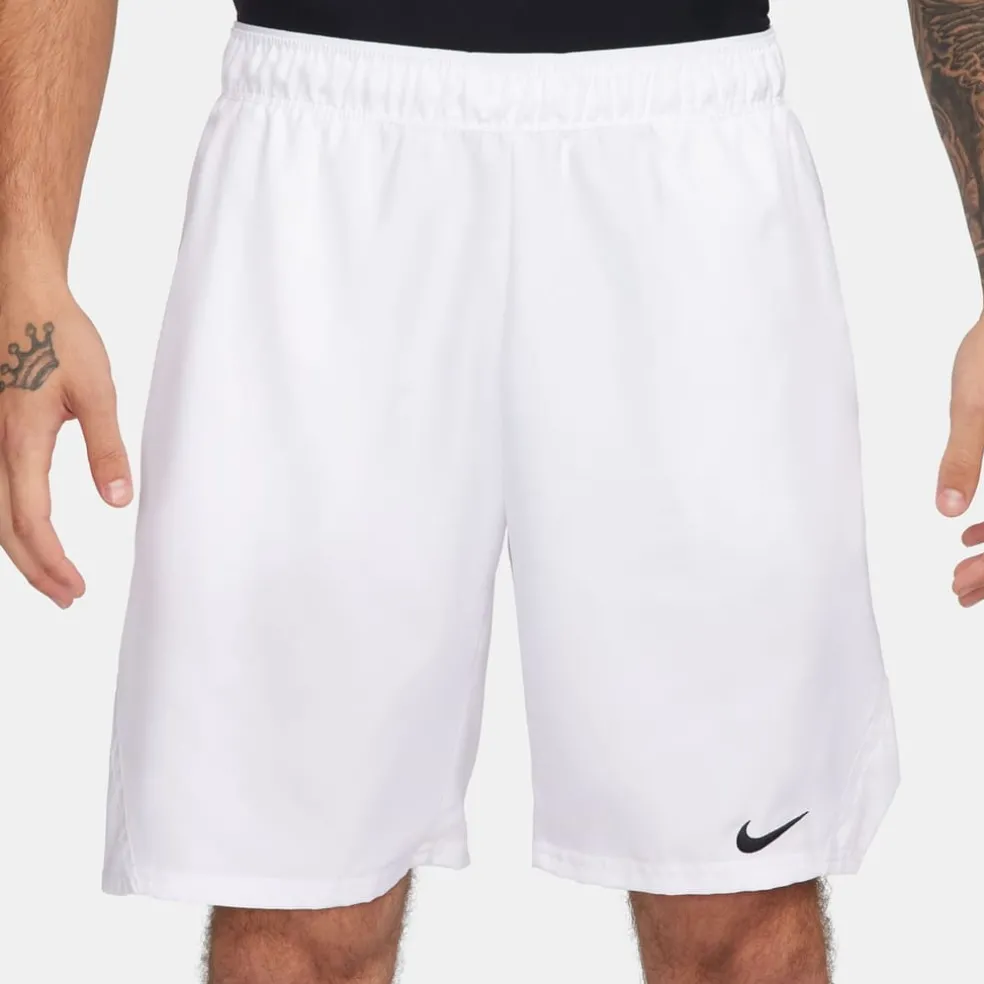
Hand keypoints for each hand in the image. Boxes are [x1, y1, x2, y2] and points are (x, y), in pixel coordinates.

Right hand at [0, 284, 131, 607]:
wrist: (22, 292)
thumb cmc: (59, 335)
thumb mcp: (97, 392)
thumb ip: (107, 449)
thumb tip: (118, 503)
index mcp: (20, 441)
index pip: (31, 521)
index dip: (51, 561)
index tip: (77, 588)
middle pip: (6, 528)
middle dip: (35, 569)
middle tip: (68, 597)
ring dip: (21, 549)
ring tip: (52, 577)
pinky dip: (11, 521)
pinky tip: (28, 530)